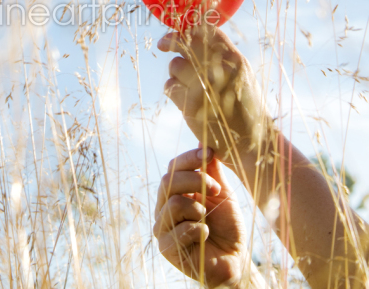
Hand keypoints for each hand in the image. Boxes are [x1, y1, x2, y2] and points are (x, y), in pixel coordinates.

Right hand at [153, 147, 255, 287]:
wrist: (234, 259)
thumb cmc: (227, 225)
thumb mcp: (222, 193)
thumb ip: (211, 170)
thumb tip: (203, 139)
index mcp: (176, 191)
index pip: (173, 167)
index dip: (190, 157)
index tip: (209, 153)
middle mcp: (164, 207)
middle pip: (168, 181)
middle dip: (195, 180)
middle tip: (216, 190)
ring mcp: (163, 227)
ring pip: (173, 204)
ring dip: (197, 209)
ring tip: (207, 218)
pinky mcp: (166, 248)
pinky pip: (178, 230)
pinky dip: (198, 230)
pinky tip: (206, 236)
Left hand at [157, 24, 272, 167]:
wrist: (253, 144)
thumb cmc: (248, 107)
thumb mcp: (243, 75)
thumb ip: (224, 56)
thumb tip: (198, 36)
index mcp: (235, 60)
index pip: (207, 31)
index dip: (189, 29)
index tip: (179, 32)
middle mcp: (219, 71)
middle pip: (185, 43)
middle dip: (171, 42)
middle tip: (163, 44)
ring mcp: (203, 88)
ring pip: (174, 65)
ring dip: (175, 72)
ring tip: (185, 82)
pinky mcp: (190, 107)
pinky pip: (170, 87)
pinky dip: (173, 90)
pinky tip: (182, 97)